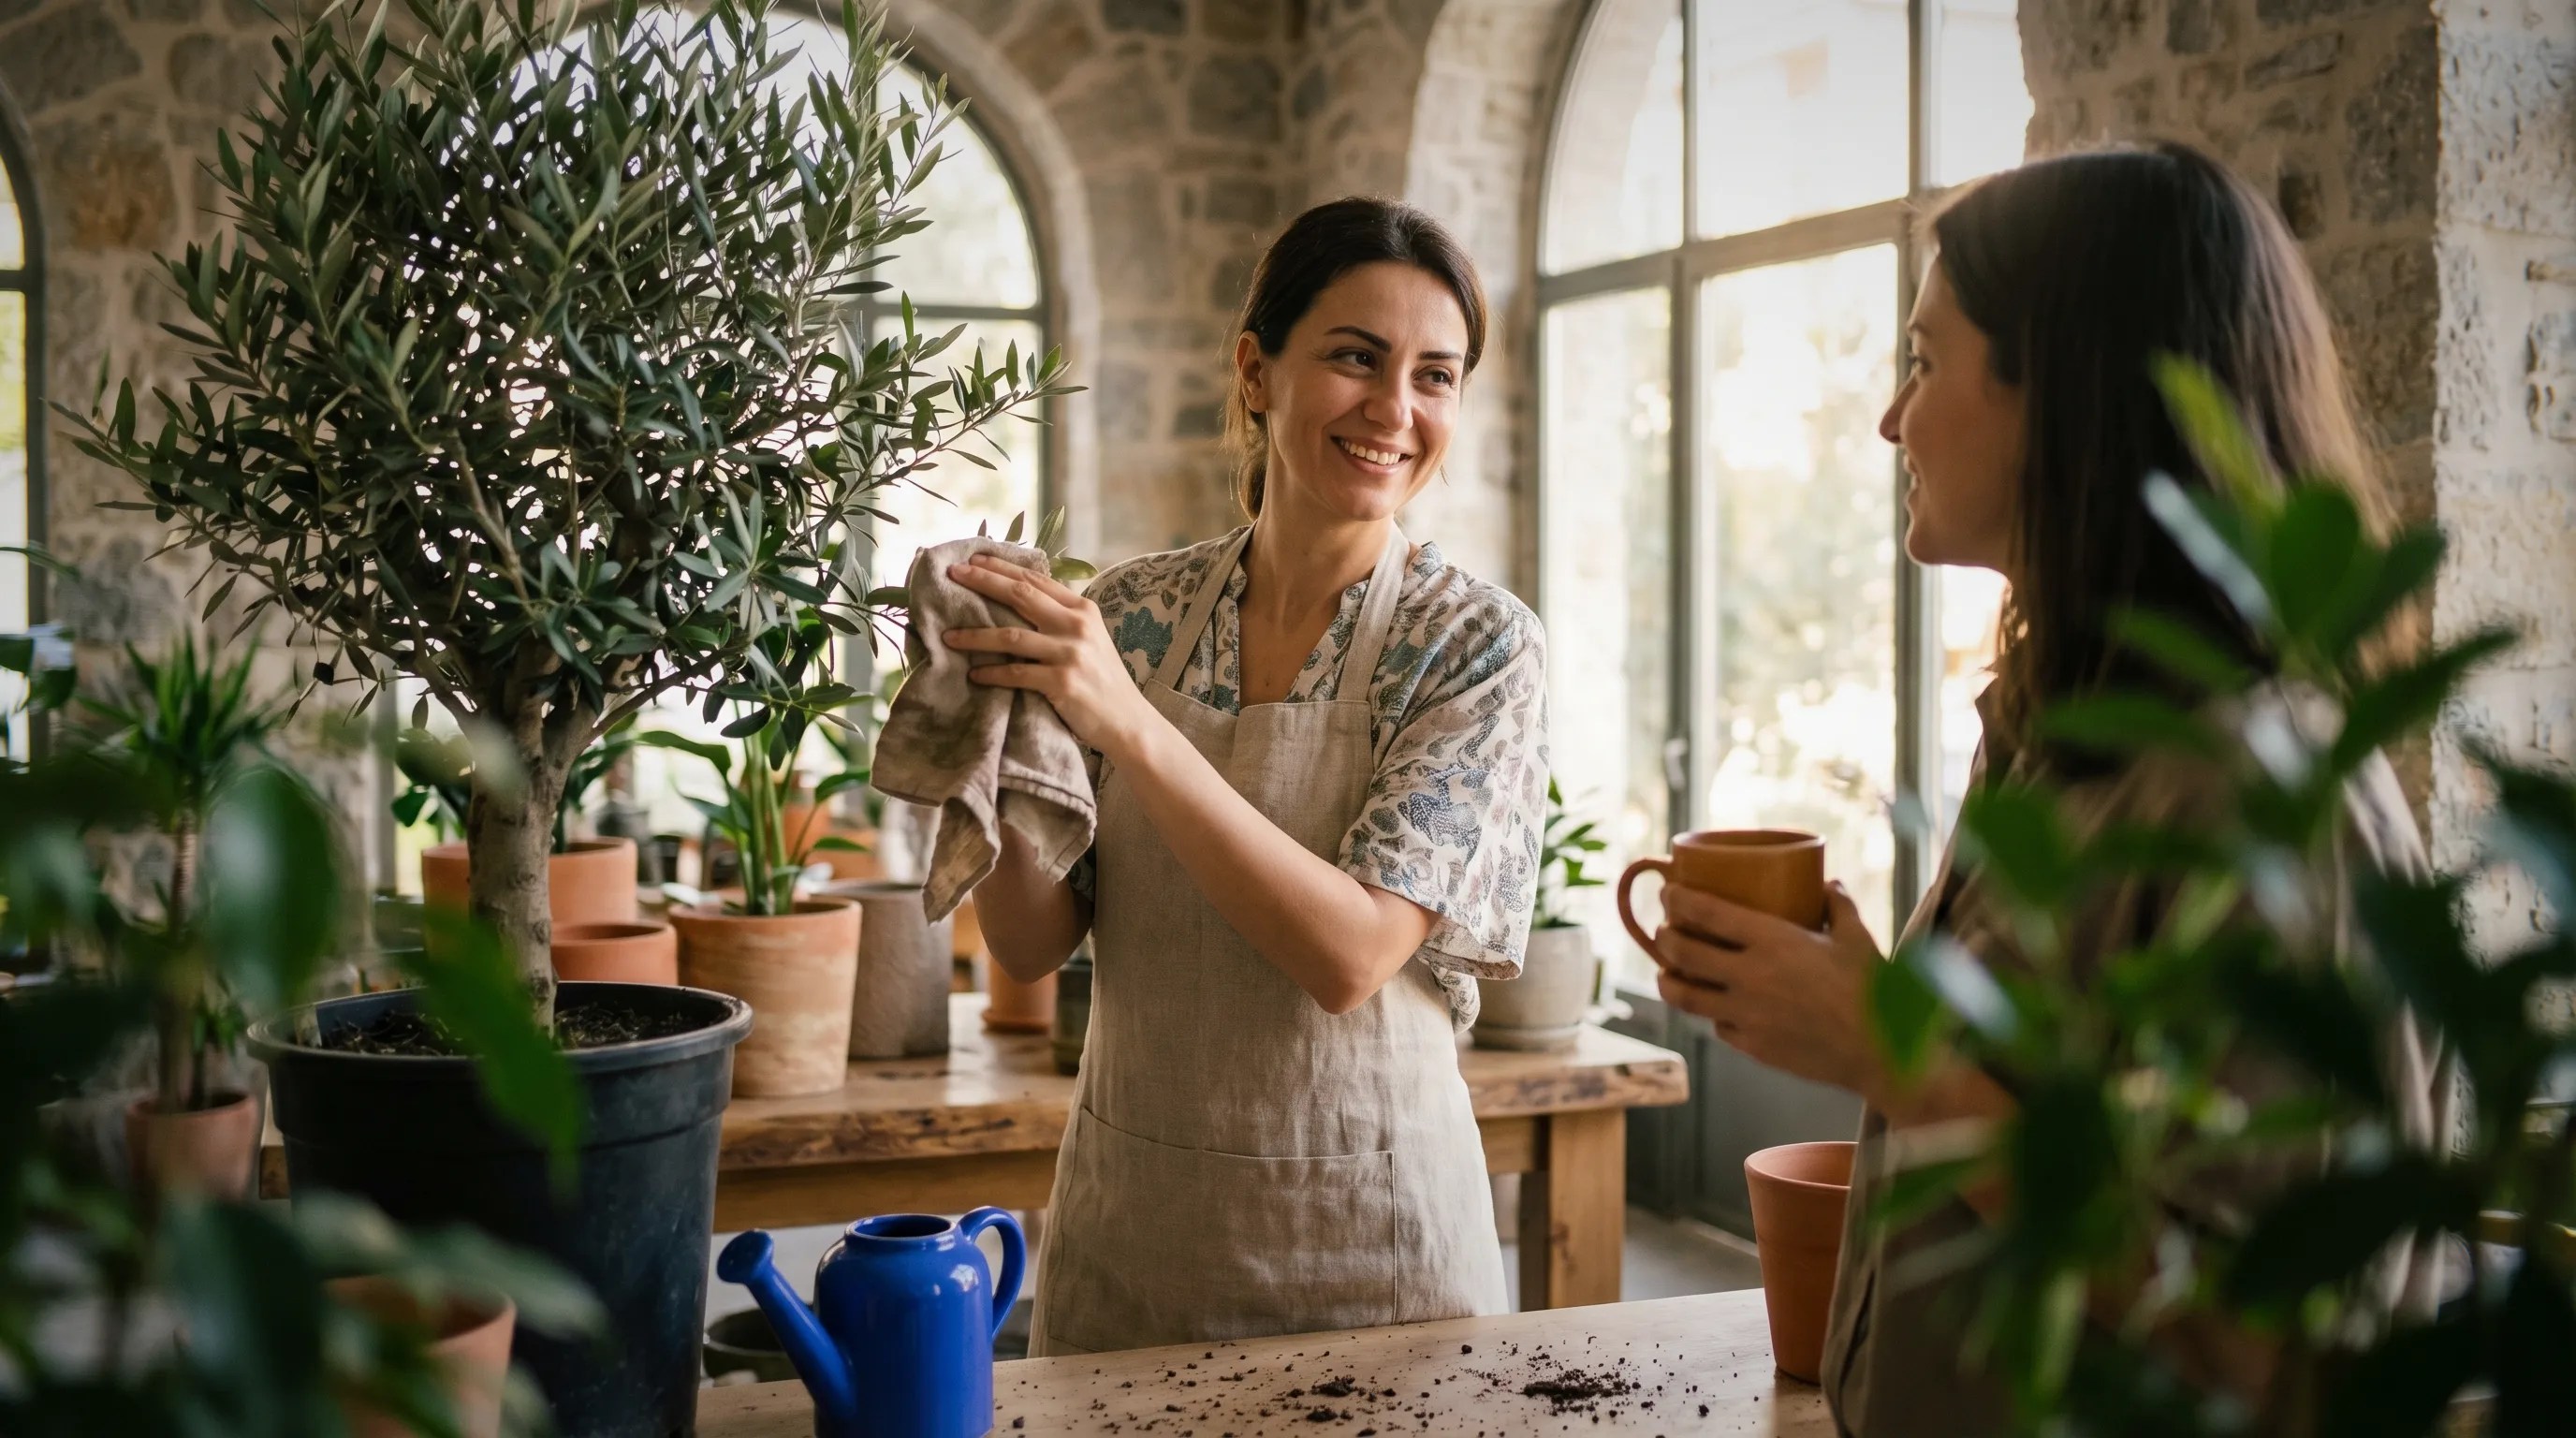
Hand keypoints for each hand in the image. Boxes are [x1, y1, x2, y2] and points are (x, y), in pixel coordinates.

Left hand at [944, 555, 1161, 758]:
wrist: (1127, 720)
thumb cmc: (1103, 679)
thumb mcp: (1090, 638)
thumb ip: (1061, 618)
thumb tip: (1019, 600)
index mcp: (1082, 610)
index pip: (1035, 580)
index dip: (1001, 568)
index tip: (973, 559)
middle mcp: (1077, 625)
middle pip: (1020, 595)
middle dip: (982, 582)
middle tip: (953, 575)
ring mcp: (1070, 653)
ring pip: (1010, 636)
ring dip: (974, 636)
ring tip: (947, 636)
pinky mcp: (1062, 683)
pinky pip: (1016, 673)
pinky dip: (991, 673)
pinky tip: (974, 674)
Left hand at [1651, 882, 1891, 1104]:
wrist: (1880, 1053)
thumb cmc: (1873, 991)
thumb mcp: (1856, 938)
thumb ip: (1838, 905)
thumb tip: (1827, 884)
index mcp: (1772, 941)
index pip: (1706, 912)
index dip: (1678, 900)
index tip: (1667, 893)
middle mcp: (1749, 977)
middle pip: (1682, 953)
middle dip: (1664, 939)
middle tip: (1663, 932)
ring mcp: (1746, 1015)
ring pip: (1685, 997)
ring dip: (1669, 981)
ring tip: (1667, 974)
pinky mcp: (1752, 1046)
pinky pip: (1719, 1026)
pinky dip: (1713, 1014)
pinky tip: (1717, 1008)